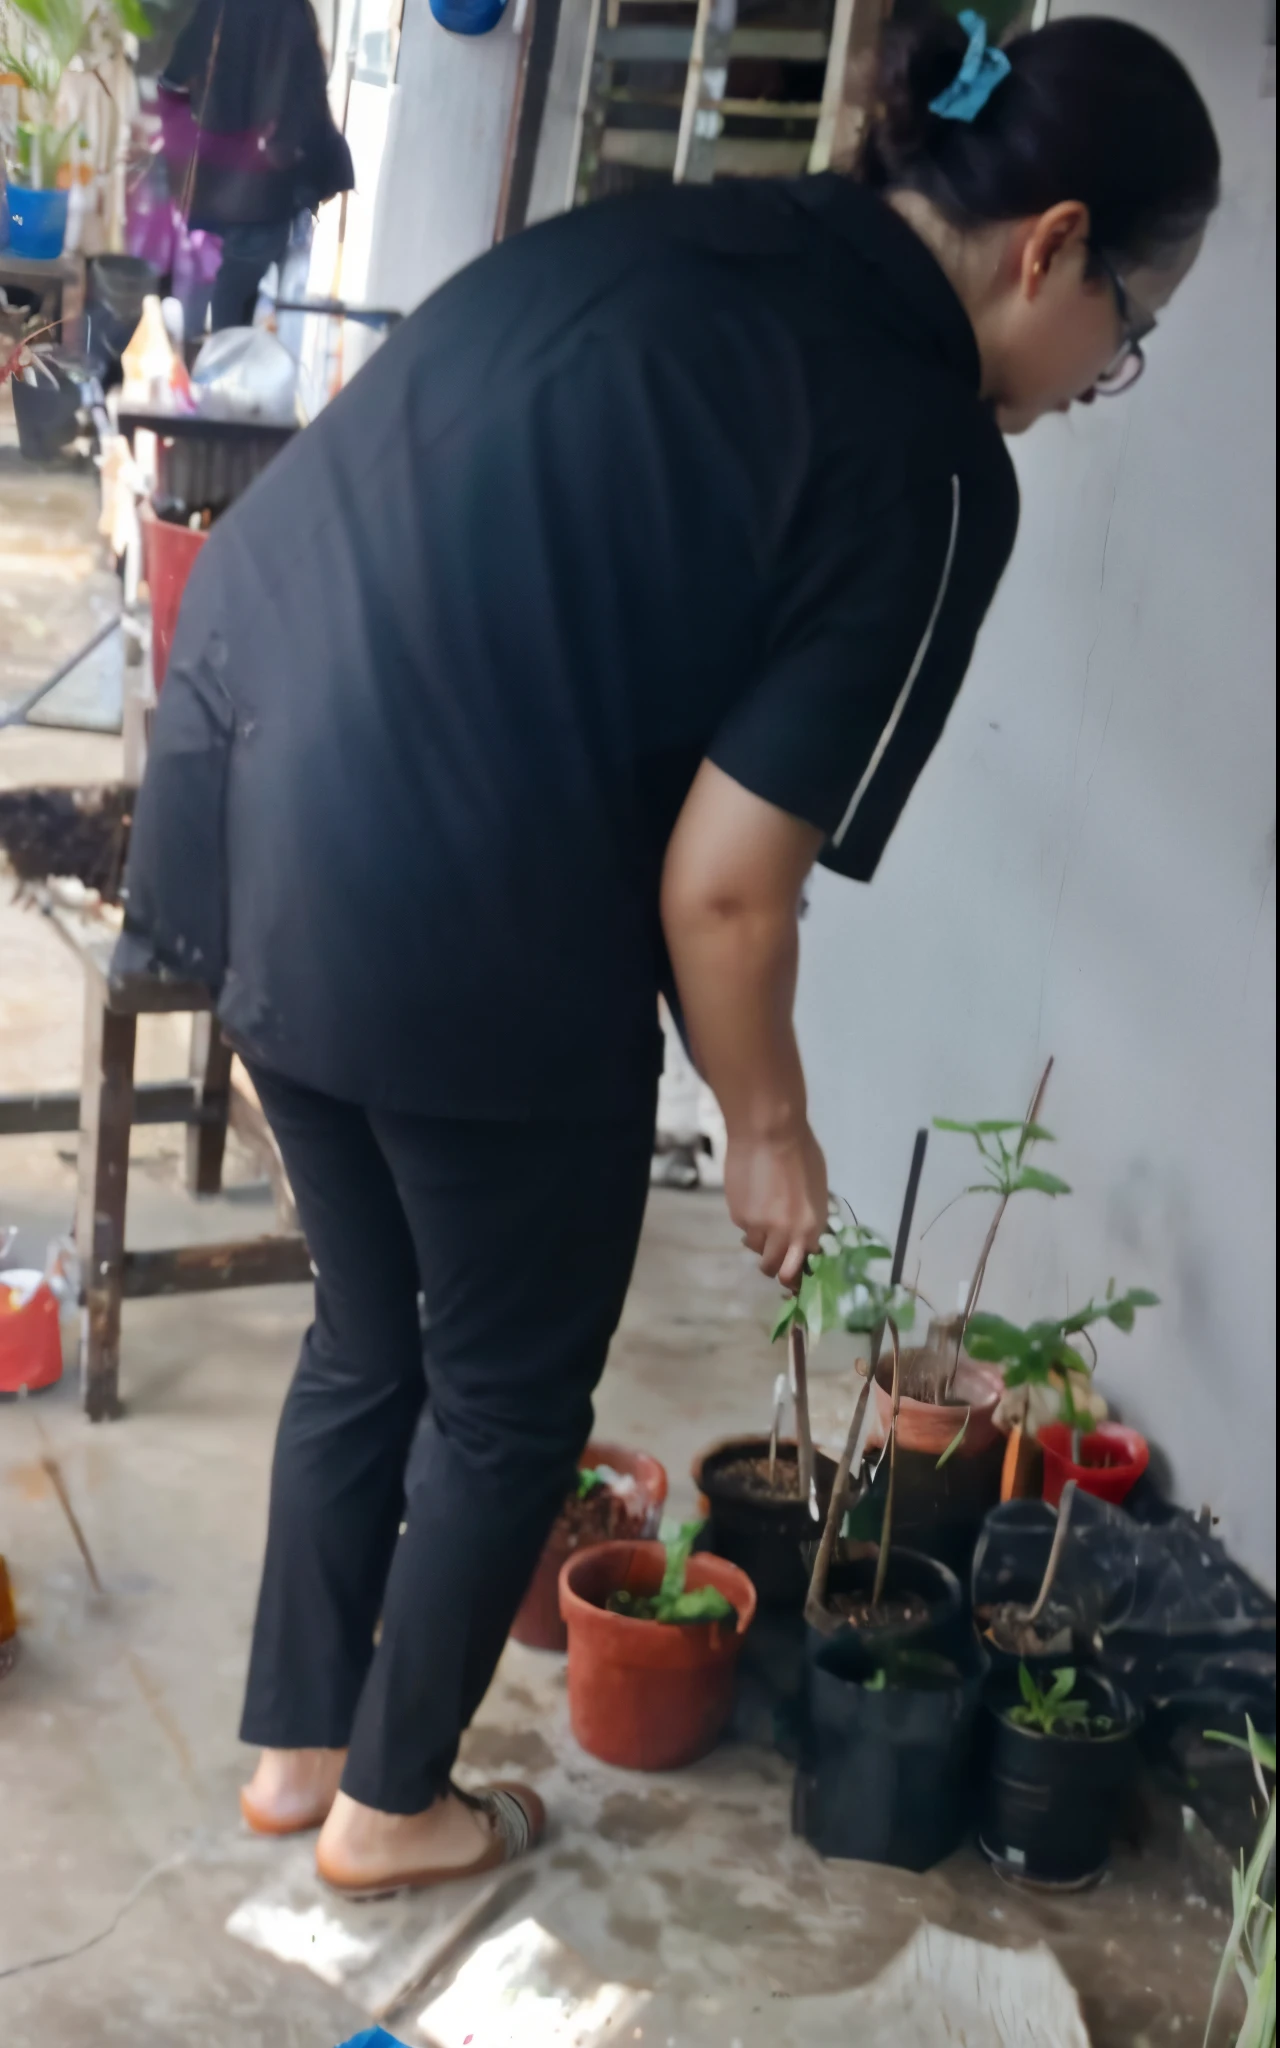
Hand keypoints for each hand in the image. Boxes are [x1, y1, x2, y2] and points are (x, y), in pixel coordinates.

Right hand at [724, 1125, 827, 1287]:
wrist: (768, 1131)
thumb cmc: (800, 1150)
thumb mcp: (815, 1189)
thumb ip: (810, 1217)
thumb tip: (802, 1233)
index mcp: (812, 1227)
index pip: (805, 1266)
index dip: (800, 1269)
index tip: (796, 1267)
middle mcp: (787, 1234)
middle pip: (778, 1271)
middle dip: (777, 1269)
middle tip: (775, 1259)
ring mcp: (759, 1227)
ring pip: (757, 1251)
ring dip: (760, 1243)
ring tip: (762, 1221)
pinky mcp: (738, 1216)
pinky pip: (744, 1228)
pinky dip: (748, 1220)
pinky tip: (751, 1199)